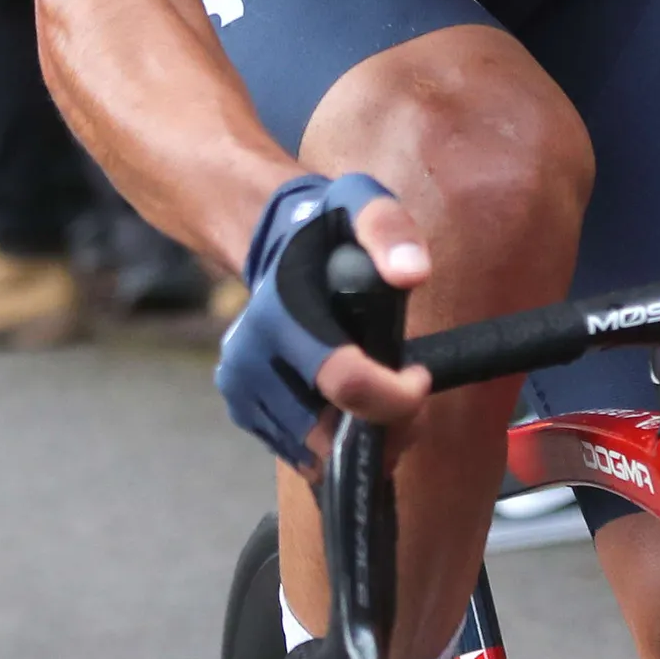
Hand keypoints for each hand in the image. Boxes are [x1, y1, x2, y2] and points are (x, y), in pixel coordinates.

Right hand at [214, 176, 435, 468]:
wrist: (270, 241)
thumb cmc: (325, 227)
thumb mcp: (362, 204)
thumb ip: (388, 231)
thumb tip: (411, 272)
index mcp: (281, 312)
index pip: (344, 382)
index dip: (395, 396)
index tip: (419, 376)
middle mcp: (251, 357)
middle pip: (328, 435)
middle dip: (381, 428)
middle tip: (405, 394)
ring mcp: (240, 387)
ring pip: (313, 453)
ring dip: (358, 439)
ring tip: (381, 397)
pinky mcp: (241, 408)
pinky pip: (297, 451)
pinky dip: (329, 441)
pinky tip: (346, 405)